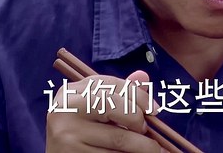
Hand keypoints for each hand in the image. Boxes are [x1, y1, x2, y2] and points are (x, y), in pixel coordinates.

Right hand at [46, 70, 162, 151]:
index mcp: (72, 91)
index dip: (139, 96)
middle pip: (115, 106)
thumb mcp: (95, 108)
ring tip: (153, 149)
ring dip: (142, 145)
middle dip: (139, 120)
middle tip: (148, 132)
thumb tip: (143, 76)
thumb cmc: (80, 130)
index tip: (155, 110)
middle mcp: (67, 108)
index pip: (112, 84)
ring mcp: (68, 133)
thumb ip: (118, 93)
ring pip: (119, 138)